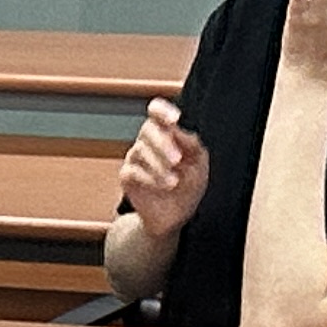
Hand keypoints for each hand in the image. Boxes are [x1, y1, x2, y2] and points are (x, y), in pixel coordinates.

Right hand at [117, 98, 208, 236]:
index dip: (162, 111)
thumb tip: (178, 129)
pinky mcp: (127, 176)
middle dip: (163, 144)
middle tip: (177, 160)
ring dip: (159, 166)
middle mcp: (148, 141)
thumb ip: (191, 144)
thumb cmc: (189, 185)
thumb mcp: (199, 163)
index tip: (174, 119)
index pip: (156, 112)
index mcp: (167, 133)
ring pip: (140, 151)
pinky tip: (164, 186)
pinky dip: (150, 179)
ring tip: (174, 182)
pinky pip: (133, 171)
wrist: (176, 215)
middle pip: (148, 129)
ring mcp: (135, 158)